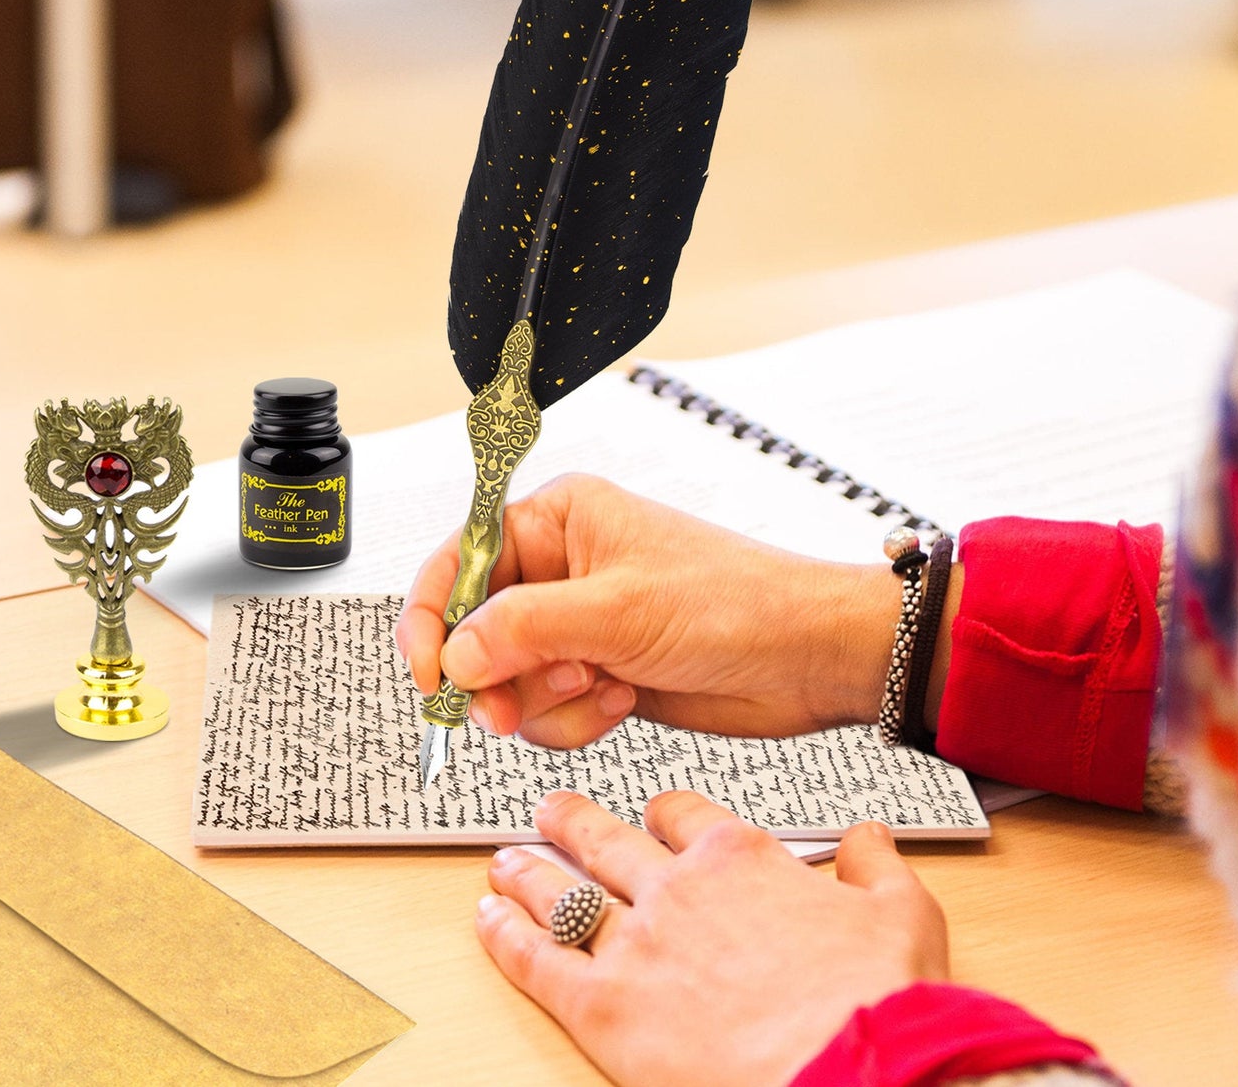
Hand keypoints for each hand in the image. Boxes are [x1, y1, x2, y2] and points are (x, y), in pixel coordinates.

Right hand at [395, 474, 902, 747]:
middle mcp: (561, 567)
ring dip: (546, 700)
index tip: (431, 674)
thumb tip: (454, 655)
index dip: (433, 617)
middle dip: (494, 675)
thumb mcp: (618, 611)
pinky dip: (575, 718)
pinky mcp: (598, 670)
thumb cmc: (736, 603)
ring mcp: (580, 623)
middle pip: (475, 630)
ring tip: (600, 685)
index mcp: (560, 519)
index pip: (458, 559)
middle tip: (510, 709)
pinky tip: (622, 699)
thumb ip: (524, 629)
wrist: (806, 658)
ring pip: (507, 679)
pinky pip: (547, 709)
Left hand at [478, 791, 949, 1086]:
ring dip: (529, 870)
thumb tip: (871, 838)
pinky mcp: (605, 1008)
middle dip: (574, 820)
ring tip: (505, 857)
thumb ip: (876, 864)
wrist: (852, 1072)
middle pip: (610, 839)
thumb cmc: (877, 1001)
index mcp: (742, 857)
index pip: (684, 814)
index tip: (654, 812)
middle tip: (550, 808)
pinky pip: (538, 960)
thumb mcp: (902, 912)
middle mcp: (679, 888)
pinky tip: (487, 918)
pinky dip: (505, 936)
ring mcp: (637, 944)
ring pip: (564, 890)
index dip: (663, 811)